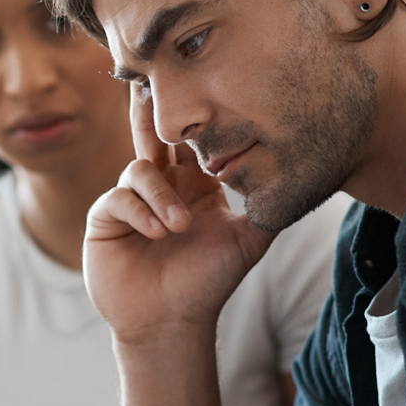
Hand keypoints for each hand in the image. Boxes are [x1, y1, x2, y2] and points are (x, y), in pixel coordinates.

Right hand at [84, 88, 274, 344]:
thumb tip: (300, 176)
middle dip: (152, 112)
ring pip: (140, 168)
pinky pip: (119, 198)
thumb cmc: (208, 283)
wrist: (171, 322)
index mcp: (194, 186)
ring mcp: (131, 201)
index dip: (194, 119)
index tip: (198, 85)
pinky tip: (157, 232)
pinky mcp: (106, 219)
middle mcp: (162, 187)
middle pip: (154, 136)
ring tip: (179, 227)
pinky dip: (139, 211)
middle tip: (152, 83)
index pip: (191, 141)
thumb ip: (269, 208)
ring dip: (161, 195)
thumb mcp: (248, 242)